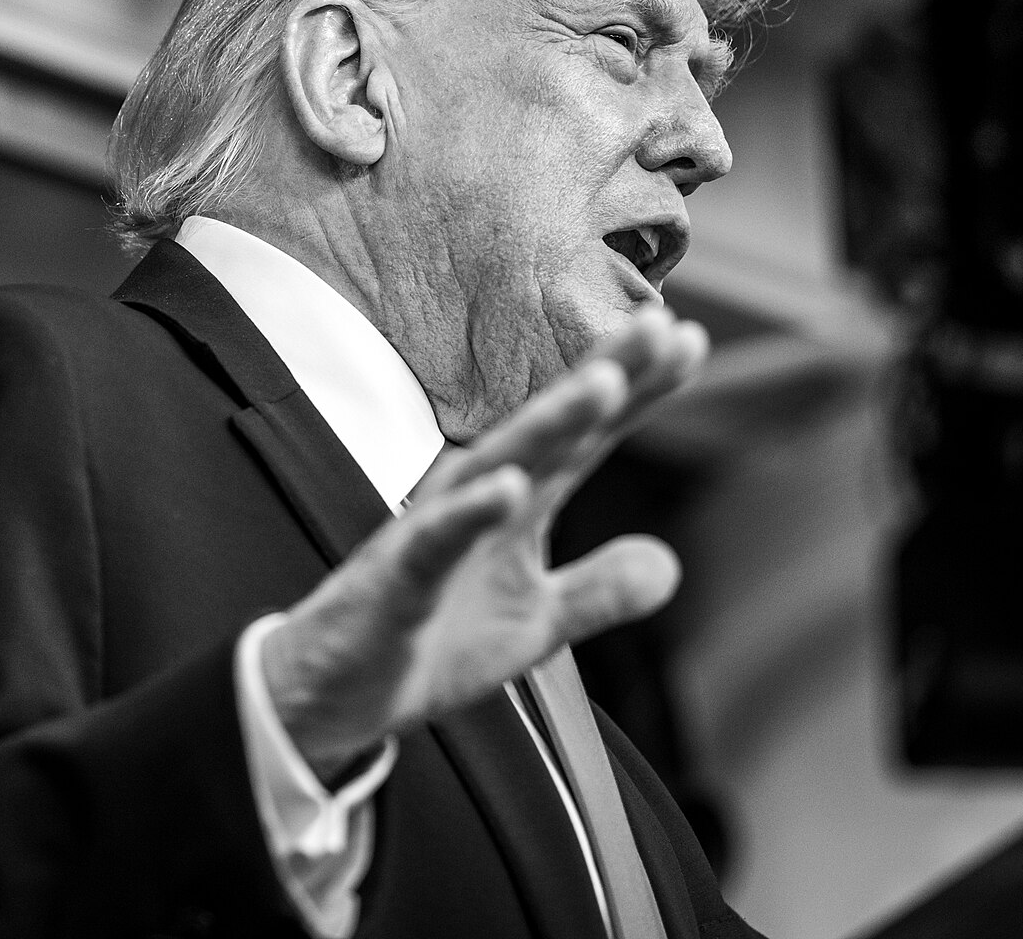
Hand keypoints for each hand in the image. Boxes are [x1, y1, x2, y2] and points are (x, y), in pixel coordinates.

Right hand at [260, 306, 708, 783]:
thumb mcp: (532, 625)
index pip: (583, 439)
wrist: (335, 696)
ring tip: (602, 384)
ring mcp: (432, 536)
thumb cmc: (426, 643)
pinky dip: (468, 513)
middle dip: (601, 377)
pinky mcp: (395, 581)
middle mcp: (474, 502)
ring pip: (493, 466)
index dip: (635, 392)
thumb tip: (670, 565)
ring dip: (546, 425)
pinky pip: (433, 542)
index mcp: (512, 508)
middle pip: (547, 430)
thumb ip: (597, 590)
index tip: (688, 339)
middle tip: (657, 325)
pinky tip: (508, 487)